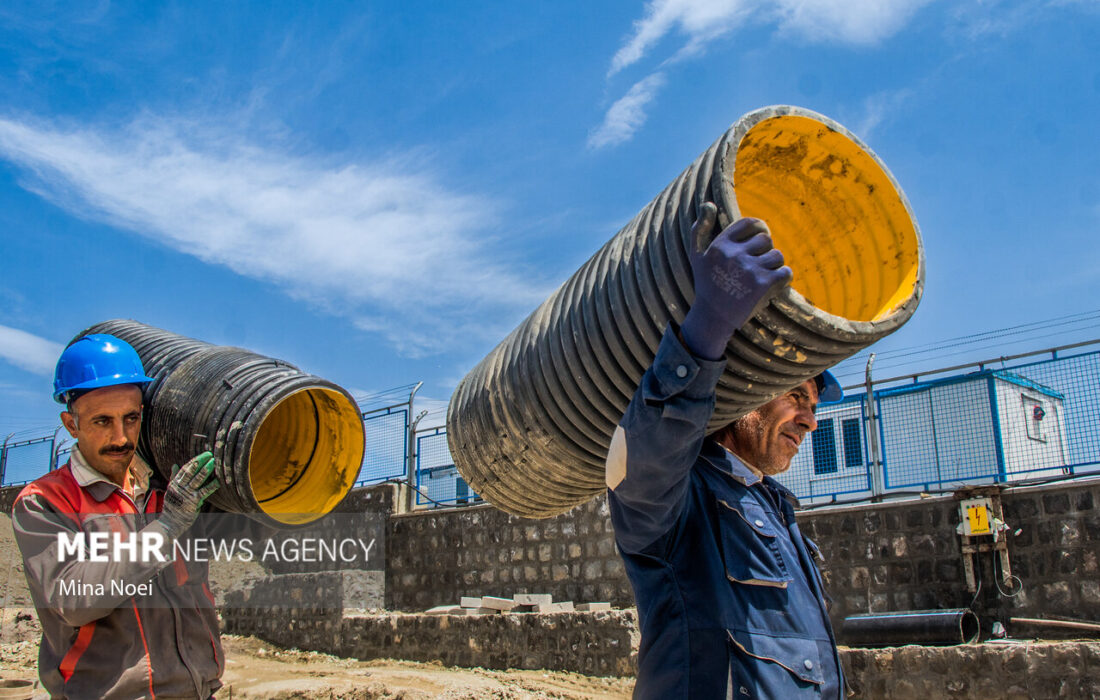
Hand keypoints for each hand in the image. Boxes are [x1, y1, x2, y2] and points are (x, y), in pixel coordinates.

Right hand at [158, 451, 219, 538]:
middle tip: (209, 454)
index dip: (194, 461)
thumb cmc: (172, 506)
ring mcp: (186, 495)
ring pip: (197, 480)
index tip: (203, 455)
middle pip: (190, 472)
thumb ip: (174, 478)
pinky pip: (203, 492)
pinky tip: (218, 482)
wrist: (169, 523)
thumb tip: (175, 465)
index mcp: (175, 484)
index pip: (185, 469)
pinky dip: (211, 486)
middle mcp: (179, 487)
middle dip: (200, 462)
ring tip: (213, 462)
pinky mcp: (192, 503)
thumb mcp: (171, 491)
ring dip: (205, 470)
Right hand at [680, 203, 791, 359]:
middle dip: (765, 252)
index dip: (759, 229)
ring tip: (763, 277)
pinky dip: (783, 280)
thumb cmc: (706, 285)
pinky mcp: (763, 284)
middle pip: (766, 240)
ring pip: (778, 256)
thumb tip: (709, 204)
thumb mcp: (697, 256)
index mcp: (721, 245)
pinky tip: (772, 286)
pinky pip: (785, 272)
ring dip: (774, 266)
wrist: (713, 318)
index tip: (759, 242)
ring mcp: (749, 269)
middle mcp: (734, 254)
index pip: (750, 223)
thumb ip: (699, 228)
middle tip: (757, 266)